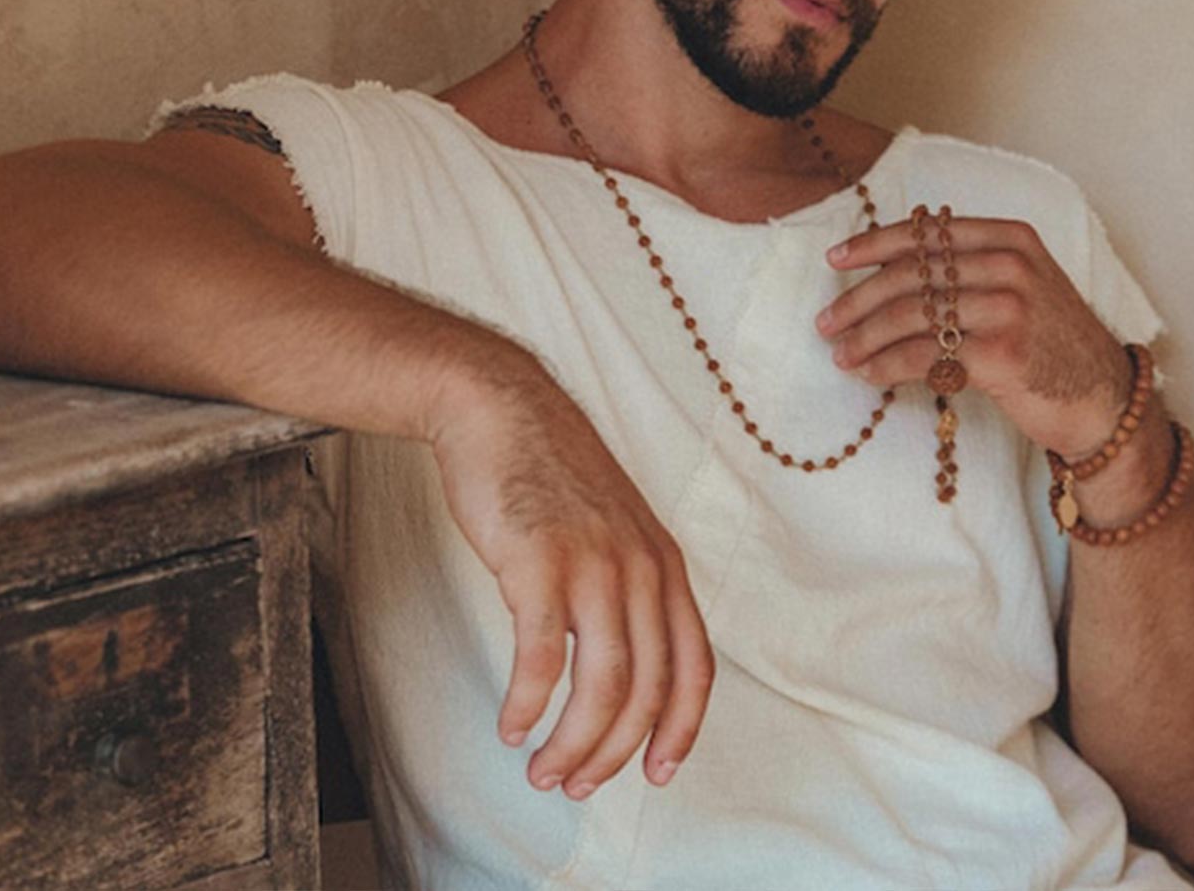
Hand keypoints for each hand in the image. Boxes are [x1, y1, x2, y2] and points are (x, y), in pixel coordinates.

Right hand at [427, 360, 713, 798]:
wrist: (499, 409)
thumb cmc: (547, 473)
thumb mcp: (612, 526)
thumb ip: (626, 585)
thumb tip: (620, 660)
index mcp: (664, 566)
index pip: (694, 668)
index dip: (680, 730)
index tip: (656, 773)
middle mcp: (640, 569)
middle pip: (645, 691)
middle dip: (611, 753)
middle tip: (575, 785)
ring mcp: (592, 566)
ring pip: (600, 686)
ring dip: (571, 743)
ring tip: (542, 770)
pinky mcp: (538, 563)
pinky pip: (542, 659)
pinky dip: (528, 705)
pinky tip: (511, 725)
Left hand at [814, 213, 1132, 457]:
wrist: (1103, 399)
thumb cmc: (1052, 344)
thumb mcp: (1023, 286)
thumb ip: (969, 269)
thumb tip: (888, 272)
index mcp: (1011, 239)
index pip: (927, 234)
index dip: (874, 245)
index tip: (835, 259)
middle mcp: (1010, 266)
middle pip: (911, 275)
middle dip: (858, 299)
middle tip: (825, 320)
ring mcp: (1008, 309)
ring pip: (911, 316)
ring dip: (864, 337)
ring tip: (839, 353)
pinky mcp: (1001, 354)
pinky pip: (924, 356)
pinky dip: (886, 365)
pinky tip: (869, 374)